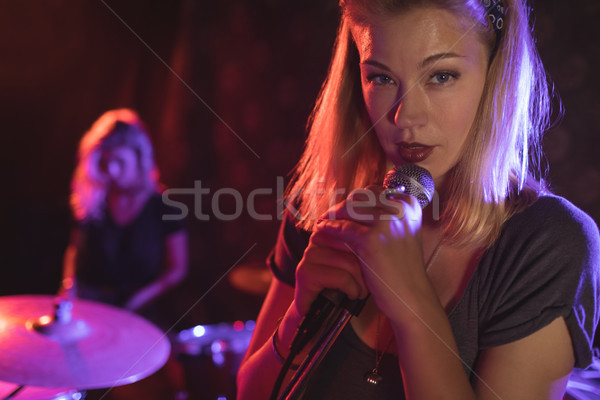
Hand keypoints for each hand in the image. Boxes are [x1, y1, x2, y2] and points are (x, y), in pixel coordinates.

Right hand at [293, 219, 368, 315]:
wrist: (323, 311)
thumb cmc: (347, 282)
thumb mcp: (360, 257)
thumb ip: (366, 238)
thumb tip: (389, 219)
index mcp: (330, 228)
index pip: (355, 227)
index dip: (369, 246)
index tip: (376, 261)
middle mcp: (317, 238)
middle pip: (354, 244)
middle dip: (366, 266)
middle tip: (370, 280)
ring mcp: (309, 254)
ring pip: (349, 263)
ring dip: (361, 282)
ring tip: (362, 290)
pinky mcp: (305, 273)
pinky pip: (340, 277)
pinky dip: (353, 290)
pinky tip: (353, 295)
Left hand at [313, 185, 426, 319]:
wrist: (411, 295)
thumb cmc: (404, 267)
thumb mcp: (400, 233)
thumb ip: (386, 216)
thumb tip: (356, 202)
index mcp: (408, 205)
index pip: (374, 192)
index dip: (356, 200)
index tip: (344, 208)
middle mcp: (399, 209)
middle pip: (360, 197)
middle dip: (343, 205)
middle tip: (330, 214)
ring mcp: (386, 222)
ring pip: (349, 209)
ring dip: (333, 214)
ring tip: (323, 221)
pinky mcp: (371, 239)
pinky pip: (342, 227)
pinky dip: (329, 227)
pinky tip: (321, 229)